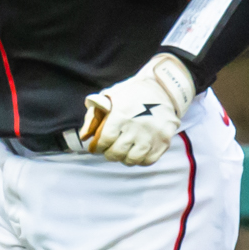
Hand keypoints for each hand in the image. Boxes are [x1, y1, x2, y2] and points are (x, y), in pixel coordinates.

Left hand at [79, 53, 194, 166]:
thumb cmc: (132, 94)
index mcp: (121, 114)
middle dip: (109, 153)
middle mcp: (136, 127)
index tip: (95, 147)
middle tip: (109, 149)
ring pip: (132, 160)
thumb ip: (93, 116)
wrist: (162, 89)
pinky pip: (148, 161)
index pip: (104, 140)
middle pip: (116, 153)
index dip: (97, 147)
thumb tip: (84, 136)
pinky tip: (136, 151)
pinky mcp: (163, 141)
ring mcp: (152, 135)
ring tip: (123, 151)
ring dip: (124, 158)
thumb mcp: (109, 97)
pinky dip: (140, 160)